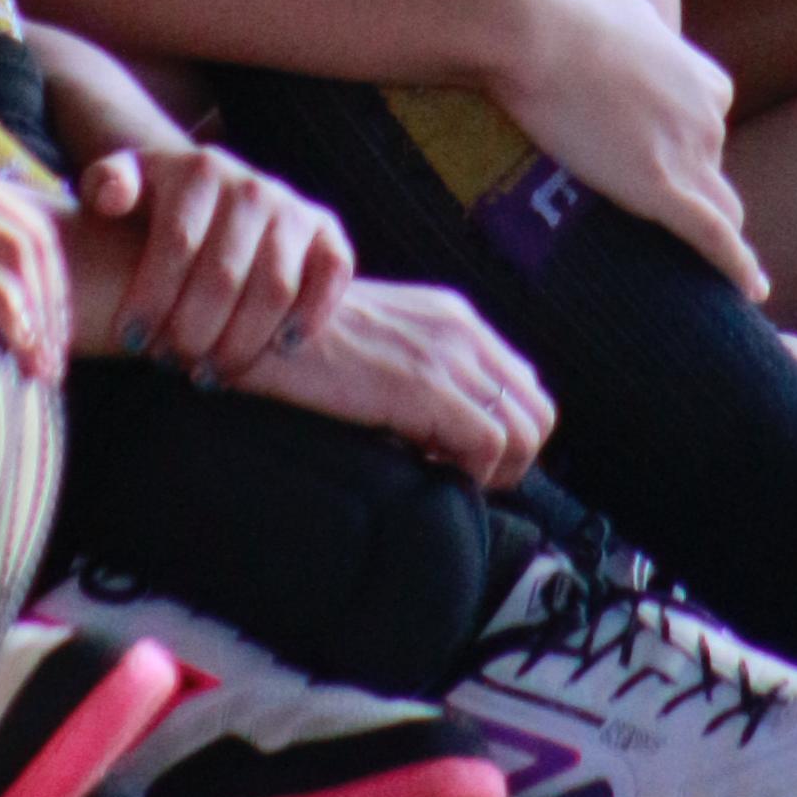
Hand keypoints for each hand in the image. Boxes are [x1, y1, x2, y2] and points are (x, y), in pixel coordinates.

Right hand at [0, 112, 70, 378]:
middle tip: (52, 358)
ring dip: (38, 315)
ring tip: (40, 367)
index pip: (16, 212)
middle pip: (33, 234)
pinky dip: (3, 312)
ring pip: (15, 253)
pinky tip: (11, 346)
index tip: (44, 324)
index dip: (42, 272)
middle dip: (53, 300)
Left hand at [79, 141, 351, 378]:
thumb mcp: (130, 184)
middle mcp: (252, 186)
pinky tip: (280, 349)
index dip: (152, 299)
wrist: (218, 200)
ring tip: (209, 374)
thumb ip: (109, 184)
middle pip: (223, 276)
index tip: (131, 340)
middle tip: (169, 364)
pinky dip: (309, 317)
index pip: (176, 245)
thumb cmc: (160, 208)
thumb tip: (111, 200)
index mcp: (199, 170)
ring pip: (273, 289)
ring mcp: (294, 210)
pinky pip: (330, 279)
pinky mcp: (329, 235)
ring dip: (241, 342)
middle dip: (191, 332)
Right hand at [245, 276, 553, 486]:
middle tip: (461, 478)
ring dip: (493, 470)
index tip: (465, 459)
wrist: (259, 328)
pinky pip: (488, 444)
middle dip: (511, 458)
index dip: (506, 433)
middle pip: (537, 411)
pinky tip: (425, 472)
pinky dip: (468, 473)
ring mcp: (447, 354)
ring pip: (523, 431)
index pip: (524, 385)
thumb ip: (423, 370)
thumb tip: (450, 431)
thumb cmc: (306, 347)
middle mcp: (462, 330)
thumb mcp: (381, 345)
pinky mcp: (425, 385)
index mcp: (454, 318)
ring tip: (444, 477)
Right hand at [491, 0, 764, 297]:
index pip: (711, 108)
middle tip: (655, 206)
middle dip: (692, 182)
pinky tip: (752, 289)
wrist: (538, 34)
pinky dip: (737, 266)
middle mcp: (703, 107)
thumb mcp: (599, 4)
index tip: (664, 148)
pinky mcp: (664, 187)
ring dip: (716, 229)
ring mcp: (688, 149)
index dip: (689, 133)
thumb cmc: (556, 17)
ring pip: (720, 204)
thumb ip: (598, 12)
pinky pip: (714, 237)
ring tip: (715, 264)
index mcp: (692, 67)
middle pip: (712, 159)